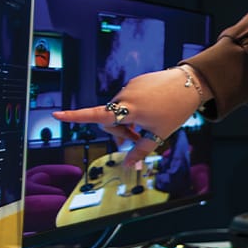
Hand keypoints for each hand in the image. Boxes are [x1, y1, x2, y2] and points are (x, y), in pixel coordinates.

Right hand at [54, 67, 204, 166]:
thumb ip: (141, 150)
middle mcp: (124, 95)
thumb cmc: (175, 110)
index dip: (75, 117)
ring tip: (146, 125)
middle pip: (110, 119)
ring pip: (119, 109)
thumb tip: (129, 166)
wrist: (191, 83)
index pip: (96, 115)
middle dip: (118, 131)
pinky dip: (133, 108)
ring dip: (126, 120)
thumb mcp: (159, 134)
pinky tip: (151, 109)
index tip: (56, 115)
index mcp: (128, 109)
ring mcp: (130, 86)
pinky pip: (128, 98)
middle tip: (135, 139)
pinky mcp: (136, 81)